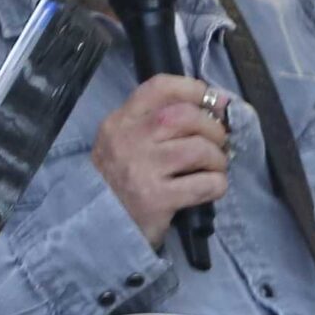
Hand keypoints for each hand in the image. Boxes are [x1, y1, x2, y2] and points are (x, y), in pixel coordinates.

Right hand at [90, 73, 230, 248]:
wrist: (96, 227)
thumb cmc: (117, 181)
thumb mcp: (122, 142)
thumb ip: (154, 121)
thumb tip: (212, 103)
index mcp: (120, 121)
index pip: (160, 88)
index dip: (193, 88)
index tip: (211, 100)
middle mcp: (130, 140)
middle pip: (186, 116)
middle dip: (212, 128)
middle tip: (217, 142)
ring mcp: (143, 169)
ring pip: (200, 149)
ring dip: (217, 158)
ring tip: (214, 167)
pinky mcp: (158, 199)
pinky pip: (205, 183)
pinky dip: (217, 184)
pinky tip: (210, 187)